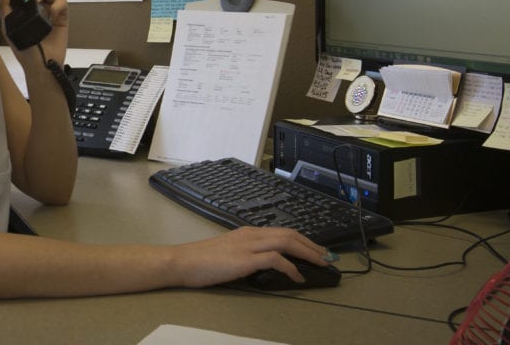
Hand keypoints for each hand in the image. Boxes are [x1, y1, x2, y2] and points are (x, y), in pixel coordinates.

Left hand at [0, 0, 68, 68]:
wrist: (39, 64)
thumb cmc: (23, 48)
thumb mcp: (8, 27)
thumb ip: (5, 7)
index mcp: (24, 4)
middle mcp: (38, 4)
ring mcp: (50, 9)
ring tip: (38, 4)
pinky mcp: (62, 16)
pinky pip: (62, 1)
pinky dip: (56, 5)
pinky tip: (51, 15)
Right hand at [174, 227, 328, 287]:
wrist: (183, 261)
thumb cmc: (201, 261)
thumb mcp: (228, 253)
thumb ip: (247, 255)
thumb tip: (265, 265)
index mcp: (248, 233)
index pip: (282, 232)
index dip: (303, 240)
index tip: (315, 250)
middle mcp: (251, 234)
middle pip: (290, 234)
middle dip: (312, 245)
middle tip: (326, 256)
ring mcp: (249, 245)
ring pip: (287, 242)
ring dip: (308, 253)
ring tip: (320, 263)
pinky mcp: (245, 259)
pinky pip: (276, 259)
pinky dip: (291, 267)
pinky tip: (297, 277)